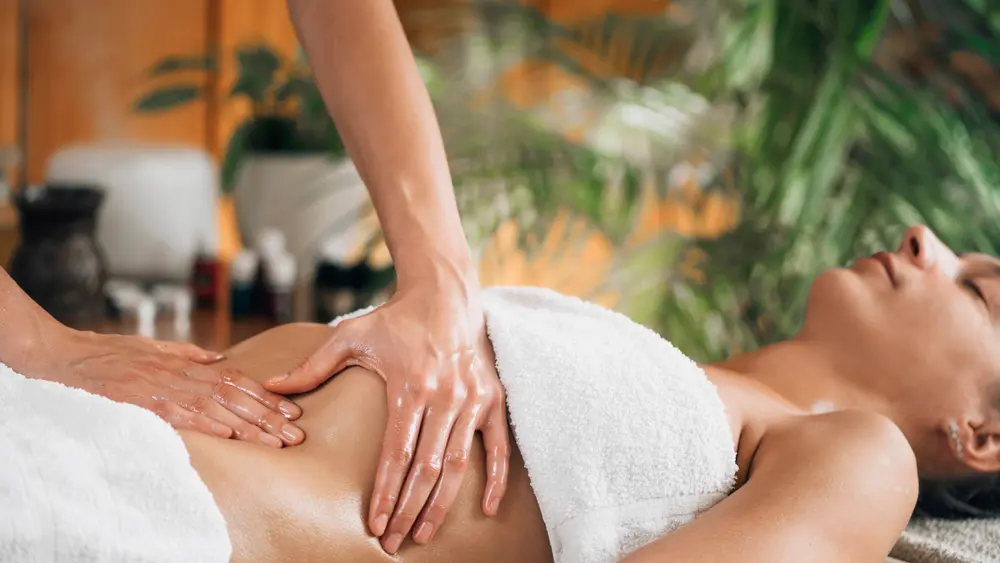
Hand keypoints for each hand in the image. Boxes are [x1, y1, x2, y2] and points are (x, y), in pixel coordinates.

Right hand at [48, 330, 303, 446]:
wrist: (66, 356)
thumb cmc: (109, 353)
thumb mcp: (154, 347)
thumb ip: (188, 354)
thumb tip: (220, 359)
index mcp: (185, 363)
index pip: (235, 380)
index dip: (264, 396)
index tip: (289, 411)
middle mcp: (179, 374)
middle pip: (233, 396)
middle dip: (266, 416)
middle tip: (293, 433)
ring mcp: (162, 388)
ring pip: (214, 407)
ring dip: (246, 425)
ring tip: (273, 441)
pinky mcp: (142, 401)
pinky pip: (179, 414)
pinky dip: (205, 423)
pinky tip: (229, 433)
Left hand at [265, 279, 509, 552]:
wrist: (444, 295)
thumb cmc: (394, 319)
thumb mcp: (350, 335)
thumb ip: (312, 365)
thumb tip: (271, 385)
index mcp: (409, 385)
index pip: (396, 453)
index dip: (385, 491)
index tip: (374, 523)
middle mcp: (443, 395)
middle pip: (426, 467)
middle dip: (408, 509)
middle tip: (393, 541)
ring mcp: (470, 399)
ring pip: (459, 464)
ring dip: (442, 503)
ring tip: (423, 533)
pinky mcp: (491, 398)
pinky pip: (498, 446)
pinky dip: (497, 478)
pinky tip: (487, 509)